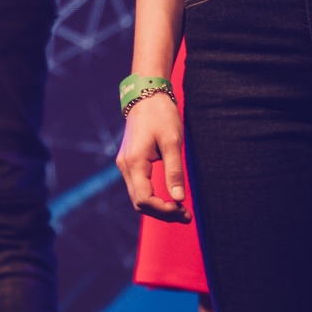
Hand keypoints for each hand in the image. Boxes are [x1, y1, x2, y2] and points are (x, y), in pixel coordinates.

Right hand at [116, 92, 189, 221]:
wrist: (146, 95)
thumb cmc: (161, 115)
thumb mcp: (173, 141)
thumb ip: (175, 171)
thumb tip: (179, 198)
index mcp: (134, 162)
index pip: (144, 199)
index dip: (163, 210)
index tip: (183, 211)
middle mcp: (125, 166)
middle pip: (139, 203)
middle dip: (162, 212)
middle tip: (186, 216)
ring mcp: (125, 165)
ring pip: (138, 197)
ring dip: (158, 207)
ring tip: (181, 210)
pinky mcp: (130, 162)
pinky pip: (139, 188)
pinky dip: (153, 197)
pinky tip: (169, 197)